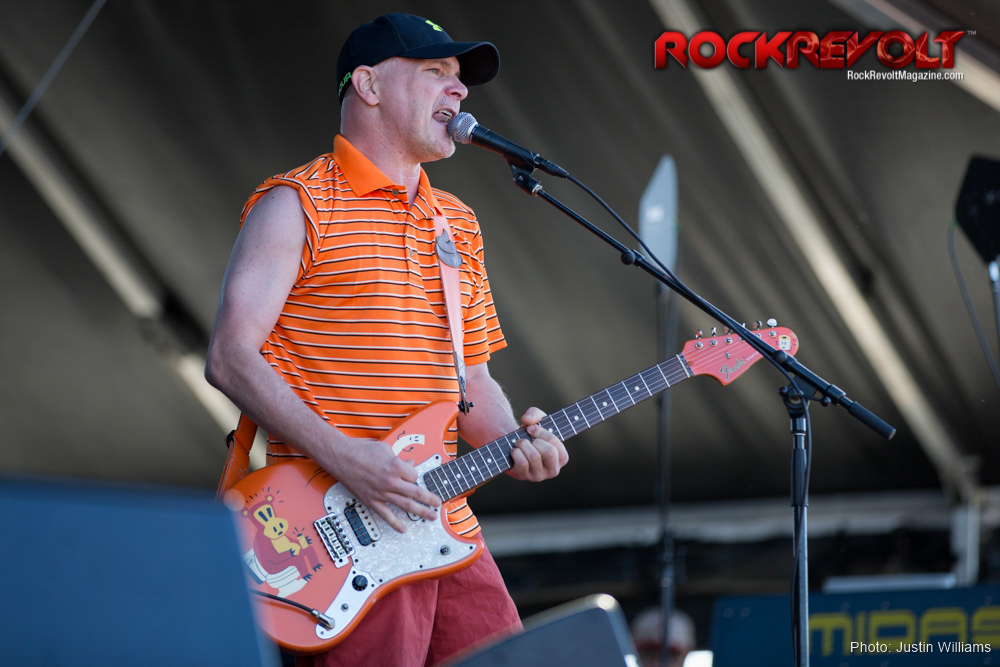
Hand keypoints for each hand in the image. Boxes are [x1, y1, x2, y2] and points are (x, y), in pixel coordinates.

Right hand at [317, 435, 441, 533]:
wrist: (341, 456)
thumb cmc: (362, 450)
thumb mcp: (385, 449)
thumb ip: (399, 459)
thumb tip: (409, 465)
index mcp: (395, 466)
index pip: (415, 475)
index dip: (415, 475)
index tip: (412, 475)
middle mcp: (390, 481)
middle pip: (416, 493)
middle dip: (430, 499)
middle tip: (438, 503)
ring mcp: (381, 493)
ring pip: (406, 505)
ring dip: (421, 511)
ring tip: (431, 516)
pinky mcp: (371, 500)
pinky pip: (385, 515)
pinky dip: (395, 523)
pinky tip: (403, 529)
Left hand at [507, 407, 568, 481]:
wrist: (512, 445)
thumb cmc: (529, 435)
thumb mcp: (536, 420)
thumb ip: (535, 413)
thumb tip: (528, 420)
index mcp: (562, 458)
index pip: (556, 445)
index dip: (542, 433)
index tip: (532, 428)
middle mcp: (553, 470)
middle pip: (549, 452)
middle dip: (535, 440)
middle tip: (527, 438)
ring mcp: (538, 476)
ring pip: (534, 456)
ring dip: (523, 444)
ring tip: (519, 443)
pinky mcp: (524, 477)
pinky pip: (522, 462)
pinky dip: (515, 452)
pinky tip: (514, 451)